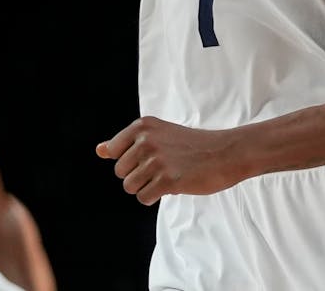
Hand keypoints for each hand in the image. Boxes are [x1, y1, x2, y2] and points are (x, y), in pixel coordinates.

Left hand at [96, 116, 241, 205]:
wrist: (225, 153)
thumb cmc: (191, 146)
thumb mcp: (158, 135)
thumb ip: (126, 143)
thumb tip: (99, 150)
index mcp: (143, 126)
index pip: (113, 151)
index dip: (131, 160)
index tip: (151, 156)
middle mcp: (146, 140)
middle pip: (120, 172)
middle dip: (138, 176)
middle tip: (162, 169)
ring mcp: (157, 160)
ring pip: (130, 187)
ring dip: (146, 187)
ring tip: (167, 177)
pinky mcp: (167, 180)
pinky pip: (143, 198)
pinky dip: (154, 197)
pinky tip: (171, 186)